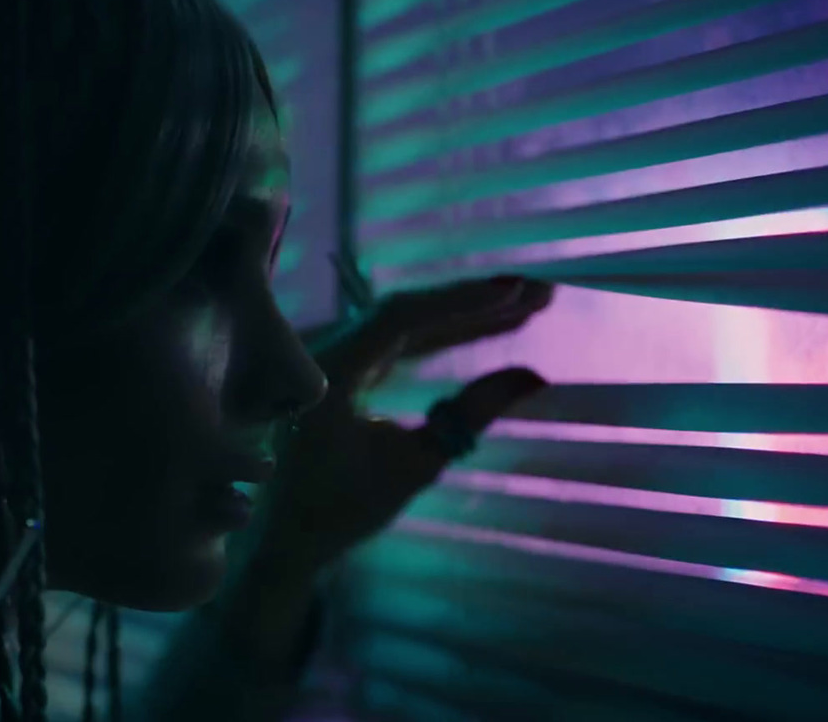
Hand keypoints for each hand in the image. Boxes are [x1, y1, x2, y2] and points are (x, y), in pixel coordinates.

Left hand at [252, 276, 554, 575]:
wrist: (290, 537)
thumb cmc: (342, 510)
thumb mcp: (414, 466)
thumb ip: (468, 416)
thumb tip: (533, 376)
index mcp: (333, 372)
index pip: (401, 318)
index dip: (460, 301)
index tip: (515, 290)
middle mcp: (330, 354)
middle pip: (409, 315)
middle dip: (473, 304)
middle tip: (537, 293)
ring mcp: (337, 362)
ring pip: (408, 327)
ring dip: (464, 317)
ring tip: (525, 307)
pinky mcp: (349, 374)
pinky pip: (400, 345)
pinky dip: (442, 338)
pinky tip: (486, 330)